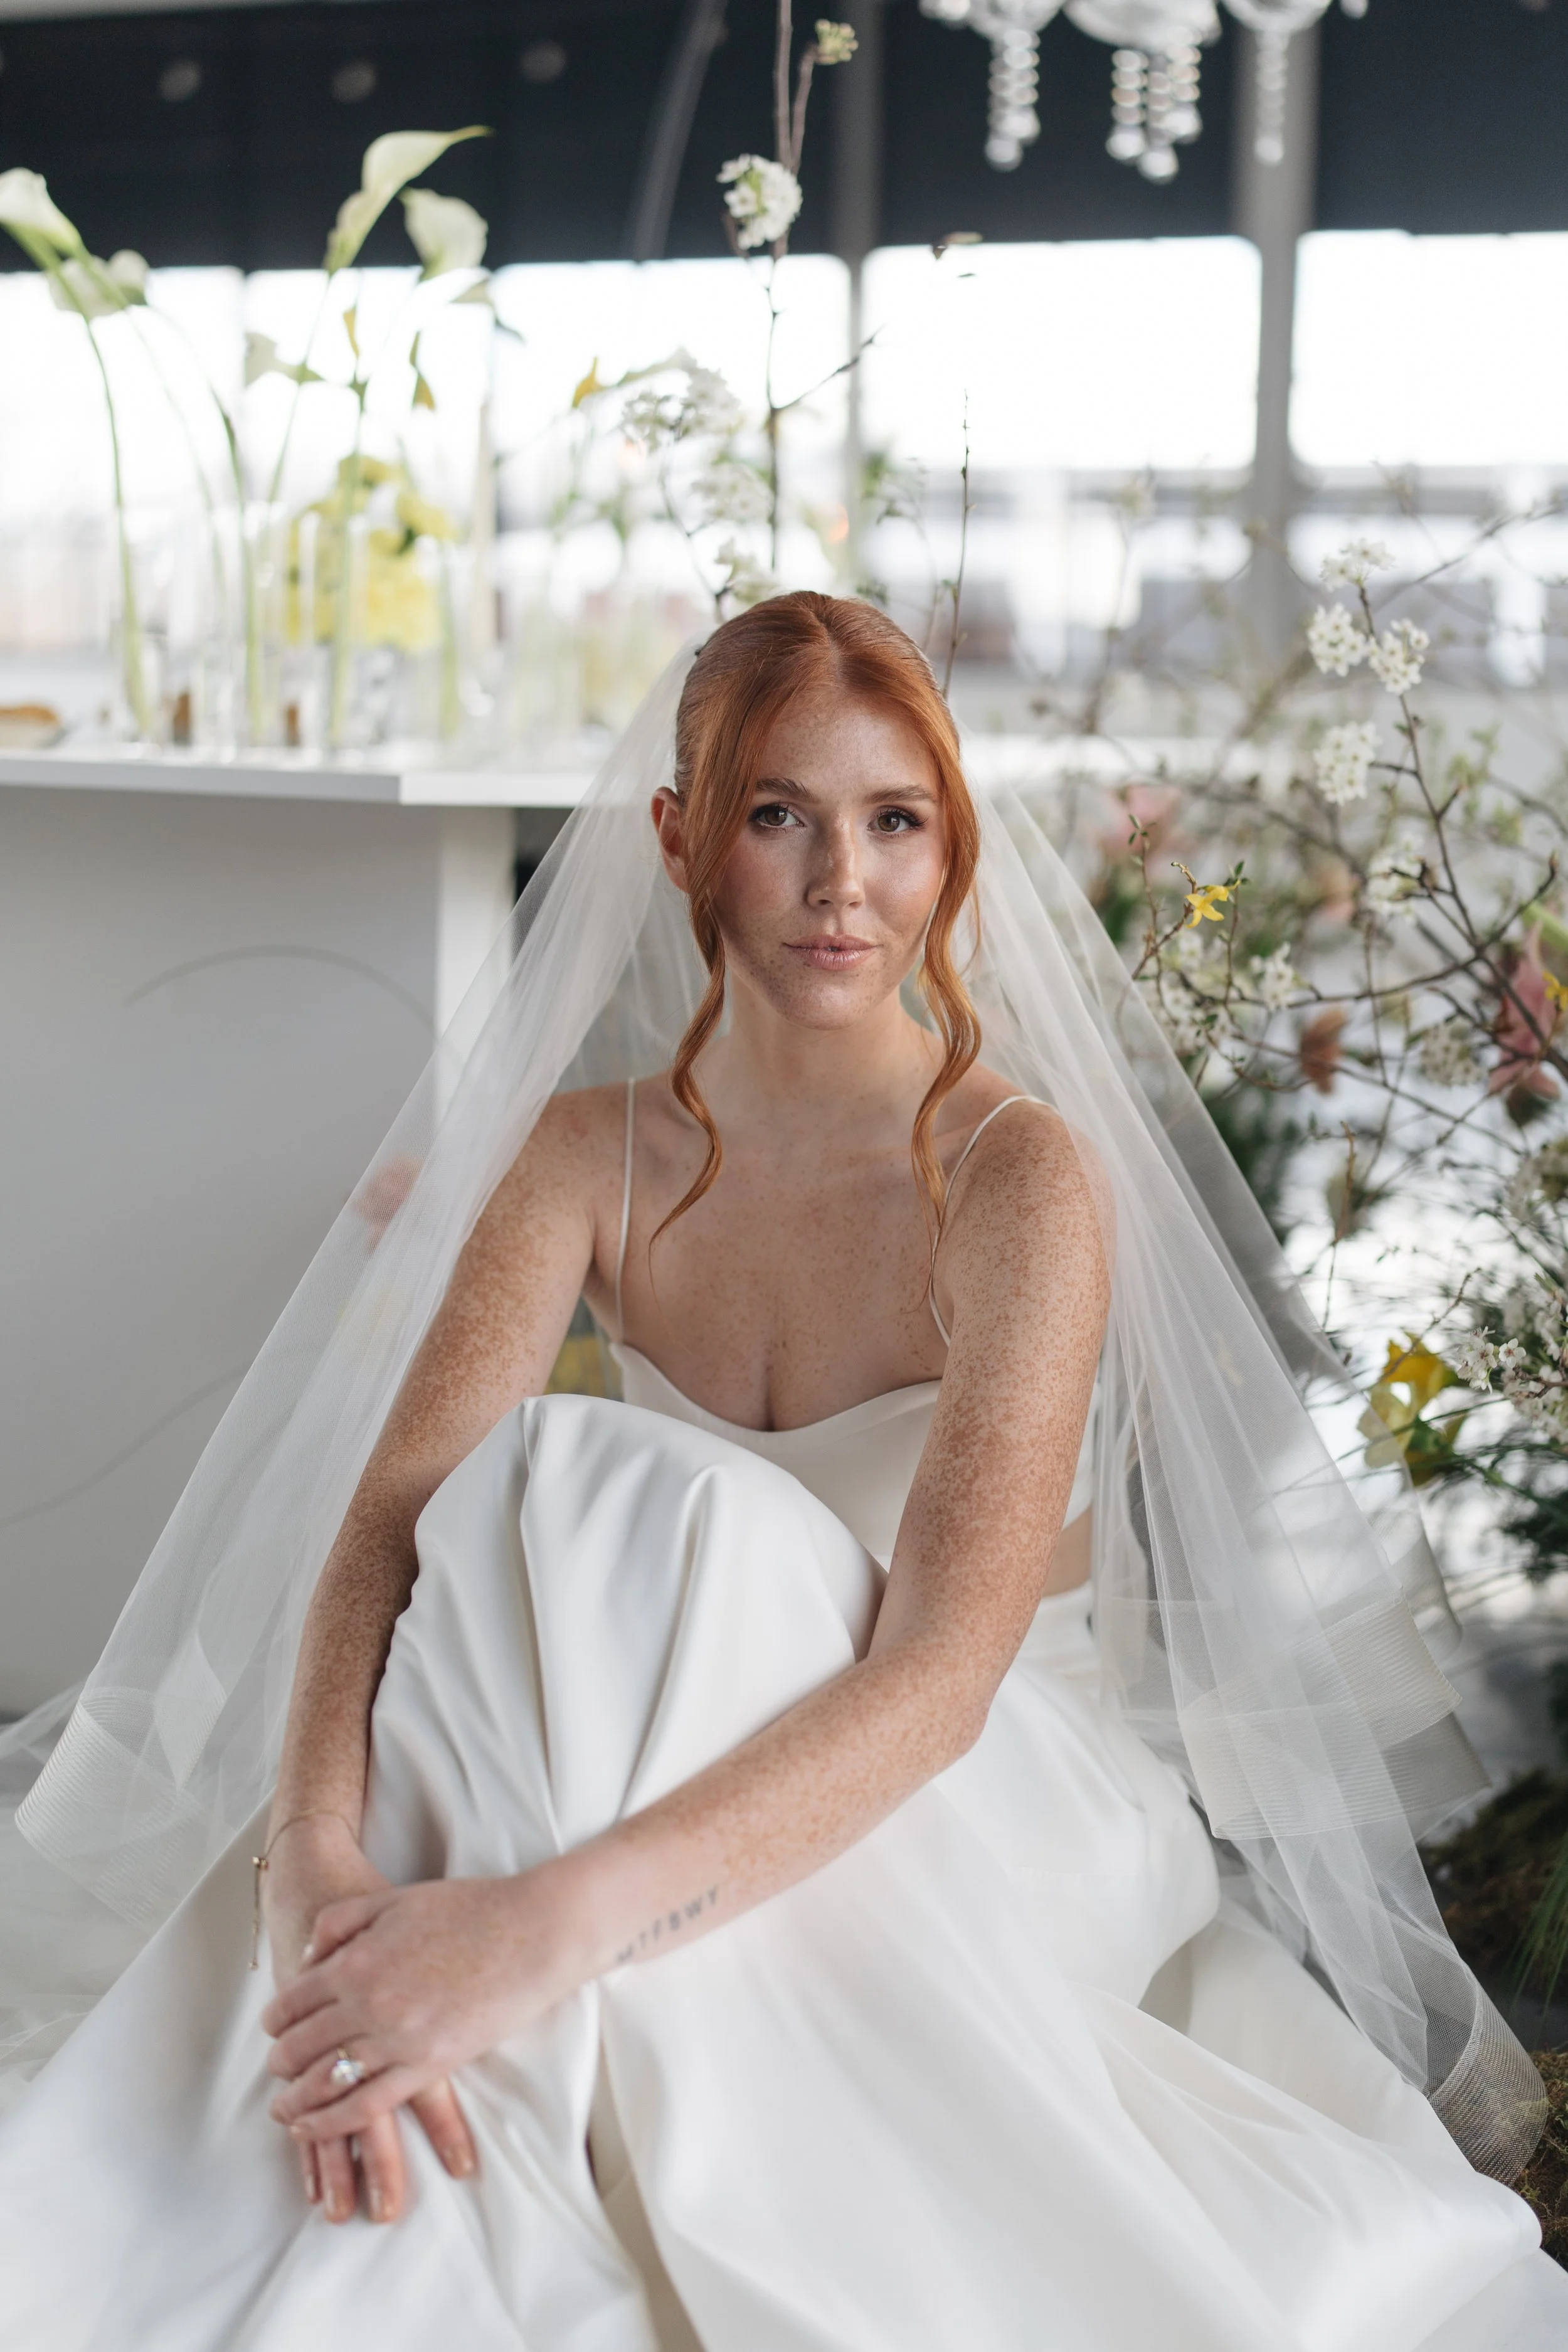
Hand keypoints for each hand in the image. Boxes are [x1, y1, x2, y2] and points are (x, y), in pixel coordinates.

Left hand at [262, 1815, 475, 2219]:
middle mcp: (366, 2005)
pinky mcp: (427, 2067)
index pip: (292, 2002)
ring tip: (284, 2110)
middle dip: (280, 2063)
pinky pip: (366, 2106)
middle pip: (300, 2047)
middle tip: (276, 2069)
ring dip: (295, 2101)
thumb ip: (340, 1923)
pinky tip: (313, 2129)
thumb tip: (308, 1960)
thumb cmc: (468, 1909)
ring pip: (325, 2083)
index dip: (275, 2020)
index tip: (273, 2028)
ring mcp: (396, 2040)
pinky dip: (330, 2123)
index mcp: (355, 1962)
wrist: (530, 1932)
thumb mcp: (393, 1899)